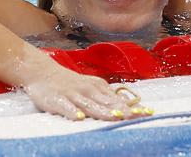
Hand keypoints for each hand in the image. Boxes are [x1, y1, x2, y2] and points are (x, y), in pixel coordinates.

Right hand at [24, 66, 150, 120]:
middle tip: (138, 116)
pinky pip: (66, 107)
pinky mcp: (56, 100)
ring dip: (103, 111)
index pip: (118, 99)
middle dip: (123, 110)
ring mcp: (72, 94)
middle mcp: (88, 90)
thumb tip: (130, 105)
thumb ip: (107, 97)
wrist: (43, 72)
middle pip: (108, 102)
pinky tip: (80, 118)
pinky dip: (73, 112)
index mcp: (98, 87)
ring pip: (90, 105)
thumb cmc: (70, 83)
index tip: (147, 112)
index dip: (133, 106)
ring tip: (116, 117)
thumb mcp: (91, 86)